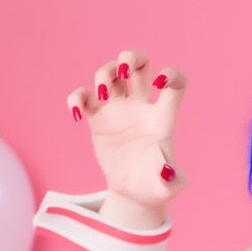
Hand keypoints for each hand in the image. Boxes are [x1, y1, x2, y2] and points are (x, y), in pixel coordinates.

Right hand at [66, 48, 187, 211]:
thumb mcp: (167, 187)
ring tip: (102, 94)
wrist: (134, 193)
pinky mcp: (97, 119)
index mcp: (162, 117)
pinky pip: (83, 97)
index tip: (161, 82)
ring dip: (104, 74)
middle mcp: (141, 107)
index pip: (175, 84)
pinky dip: (76, 98)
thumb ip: (171, 179)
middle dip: (131, 57)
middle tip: (124, 70)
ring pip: (110, 73)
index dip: (172, 75)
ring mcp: (118, 110)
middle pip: (139, 64)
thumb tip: (165, 170)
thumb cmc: (156, 185)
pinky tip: (76, 114)